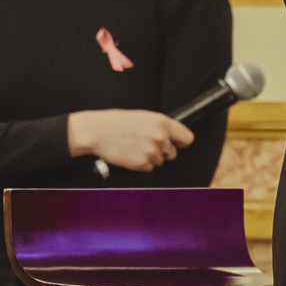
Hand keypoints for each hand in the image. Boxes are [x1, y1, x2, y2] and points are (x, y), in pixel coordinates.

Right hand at [68, 109, 193, 172]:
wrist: (98, 131)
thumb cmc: (118, 123)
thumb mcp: (143, 117)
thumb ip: (161, 126)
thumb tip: (173, 136)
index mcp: (162, 123)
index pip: (187, 138)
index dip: (181, 143)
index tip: (176, 144)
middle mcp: (160, 137)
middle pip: (172, 153)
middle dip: (162, 151)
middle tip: (145, 144)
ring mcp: (152, 151)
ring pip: (160, 161)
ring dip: (149, 157)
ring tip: (134, 147)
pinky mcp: (142, 163)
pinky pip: (149, 168)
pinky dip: (140, 164)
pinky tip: (130, 154)